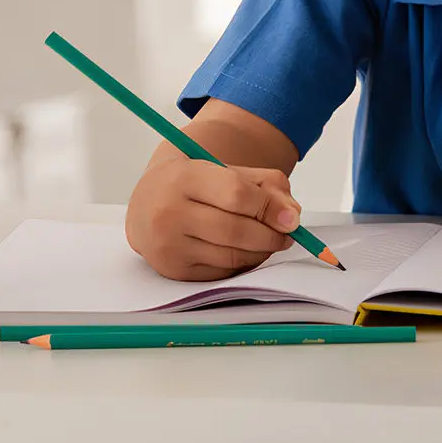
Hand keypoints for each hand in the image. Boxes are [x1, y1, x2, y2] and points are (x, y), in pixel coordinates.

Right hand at [126, 158, 301, 281]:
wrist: (149, 201)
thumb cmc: (197, 183)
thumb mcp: (231, 170)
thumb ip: (268, 186)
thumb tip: (292, 216)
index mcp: (186, 178)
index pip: (237, 195)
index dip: (270, 208)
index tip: (292, 219)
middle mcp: (169, 213)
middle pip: (234, 230)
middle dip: (270, 236)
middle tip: (288, 235)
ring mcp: (168, 245)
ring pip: (229, 256)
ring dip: (260, 252)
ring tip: (270, 241)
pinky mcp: (172, 270)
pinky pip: (220, 272)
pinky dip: (242, 264)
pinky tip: (246, 251)